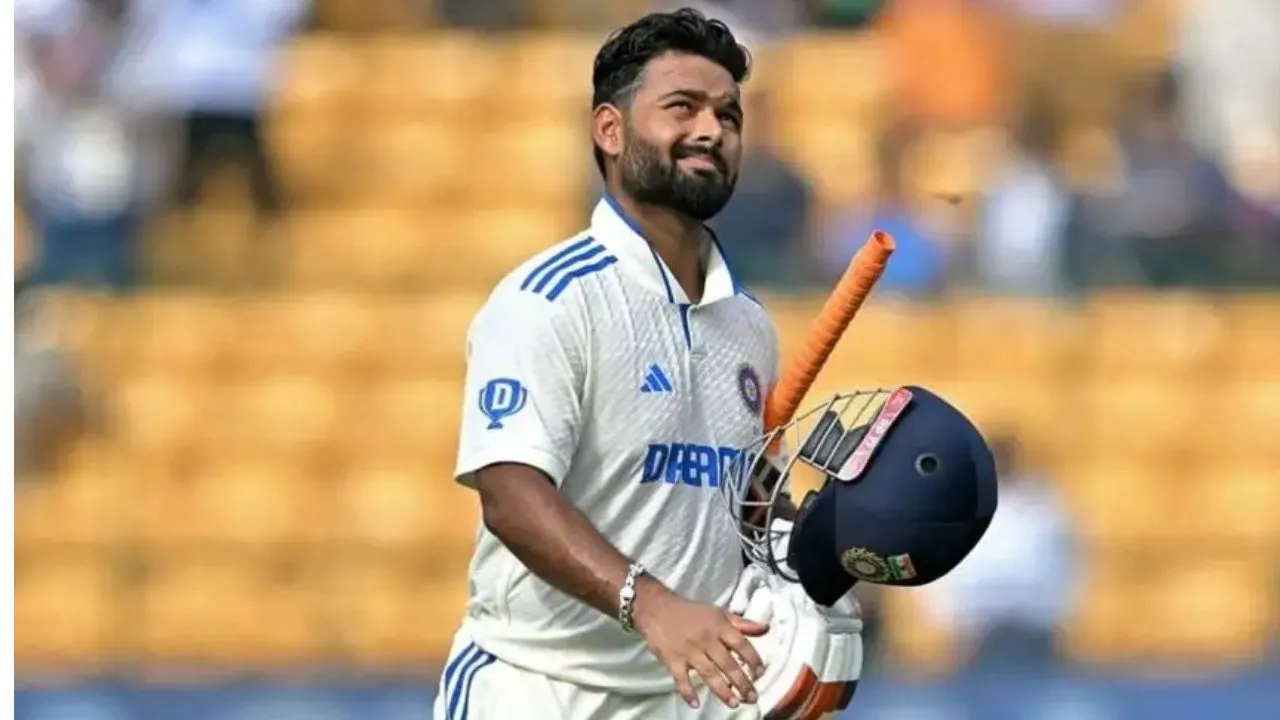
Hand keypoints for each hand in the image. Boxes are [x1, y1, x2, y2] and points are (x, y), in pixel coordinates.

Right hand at [632, 577, 768, 708]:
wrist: (657, 608)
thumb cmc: (690, 612)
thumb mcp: (718, 613)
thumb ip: (742, 623)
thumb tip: (765, 629)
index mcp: (719, 626)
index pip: (741, 644)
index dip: (753, 659)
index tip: (760, 673)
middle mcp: (705, 639)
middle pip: (727, 663)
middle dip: (741, 682)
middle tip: (752, 697)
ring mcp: (688, 650)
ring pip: (708, 673)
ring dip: (722, 690)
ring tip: (734, 704)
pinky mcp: (672, 659)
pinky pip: (680, 678)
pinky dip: (687, 691)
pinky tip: (695, 703)